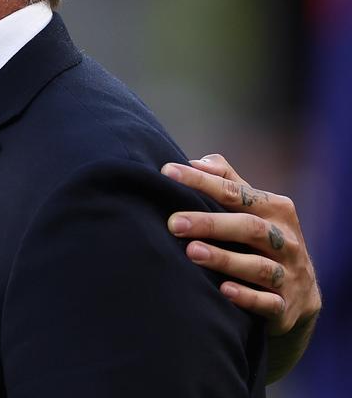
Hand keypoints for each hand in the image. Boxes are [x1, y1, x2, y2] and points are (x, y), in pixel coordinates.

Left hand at [161, 154, 319, 381]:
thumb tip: (196, 161)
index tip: (166, 172)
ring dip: (225, 259)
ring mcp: (289, 275)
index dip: (201, 181)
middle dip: (210, 223)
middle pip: (249, 227)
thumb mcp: (255, 209)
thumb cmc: (264, 239)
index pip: (236, 192)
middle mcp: (286, 241)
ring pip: (259, 266)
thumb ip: (229, 181)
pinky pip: (268, 303)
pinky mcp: (285, 306)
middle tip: (173, 222)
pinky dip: (247, 297)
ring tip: (192, 251)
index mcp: (276, 210)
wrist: (301, 294)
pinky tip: (223, 290)